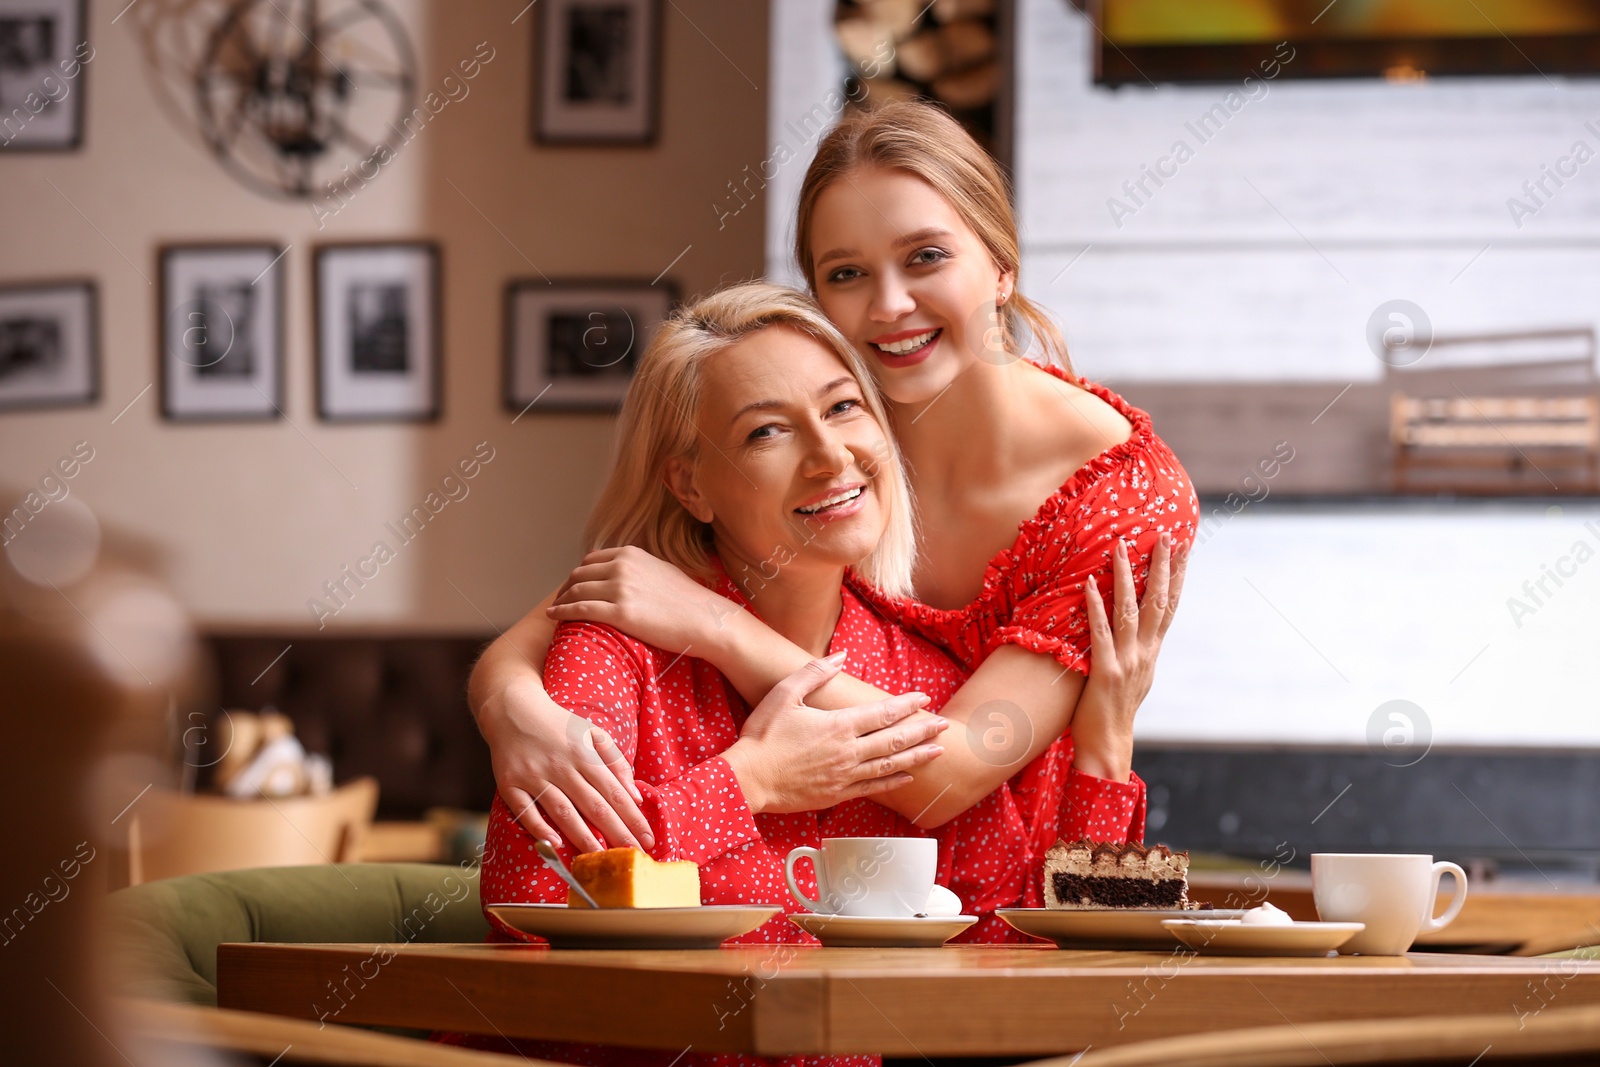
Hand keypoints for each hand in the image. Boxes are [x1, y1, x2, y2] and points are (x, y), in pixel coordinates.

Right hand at [481, 677, 655, 853]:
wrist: (512, 710)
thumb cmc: (559, 725)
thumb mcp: (592, 733)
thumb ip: (616, 761)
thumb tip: (635, 795)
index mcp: (584, 753)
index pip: (614, 792)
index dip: (632, 817)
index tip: (647, 839)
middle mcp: (561, 766)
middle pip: (593, 805)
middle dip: (616, 832)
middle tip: (632, 854)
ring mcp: (534, 776)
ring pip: (563, 811)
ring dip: (583, 837)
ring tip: (600, 858)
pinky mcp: (510, 784)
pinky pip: (525, 811)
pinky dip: (539, 828)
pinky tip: (555, 845)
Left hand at [547, 546, 741, 655]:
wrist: (705, 619)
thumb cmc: (688, 600)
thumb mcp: (662, 570)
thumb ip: (639, 568)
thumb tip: (626, 572)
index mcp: (631, 554)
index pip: (591, 560)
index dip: (578, 574)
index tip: (573, 586)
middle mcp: (622, 566)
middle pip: (579, 574)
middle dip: (566, 587)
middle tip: (560, 599)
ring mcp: (620, 589)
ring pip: (576, 591)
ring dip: (561, 600)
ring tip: (554, 609)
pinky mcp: (620, 612)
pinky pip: (580, 610)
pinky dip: (562, 611)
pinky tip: (553, 616)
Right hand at [721, 653, 949, 814]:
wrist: (748, 778)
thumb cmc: (763, 735)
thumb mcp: (785, 694)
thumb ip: (815, 673)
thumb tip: (842, 658)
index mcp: (838, 725)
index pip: (882, 713)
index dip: (907, 705)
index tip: (924, 699)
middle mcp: (848, 752)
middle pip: (894, 740)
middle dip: (922, 731)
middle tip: (944, 726)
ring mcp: (845, 775)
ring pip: (890, 765)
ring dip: (916, 756)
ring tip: (937, 751)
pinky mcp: (837, 794)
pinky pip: (873, 787)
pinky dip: (894, 782)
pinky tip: (908, 777)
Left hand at [1070, 532, 1188, 780]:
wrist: (1108, 745)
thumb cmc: (1112, 711)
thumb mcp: (1132, 677)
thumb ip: (1134, 652)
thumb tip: (1134, 632)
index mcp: (1152, 653)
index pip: (1169, 607)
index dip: (1178, 577)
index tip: (1183, 550)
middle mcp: (1145, 653)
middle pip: (1158, 602)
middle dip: (1163, 567)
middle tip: (1166, 536)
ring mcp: (1127, 662)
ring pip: (1130, 611)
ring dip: (1126, 576)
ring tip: (1122, 547)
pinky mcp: (1105, 672)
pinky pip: (1100, 633)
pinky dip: (1095, 606)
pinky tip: (1089, 584)